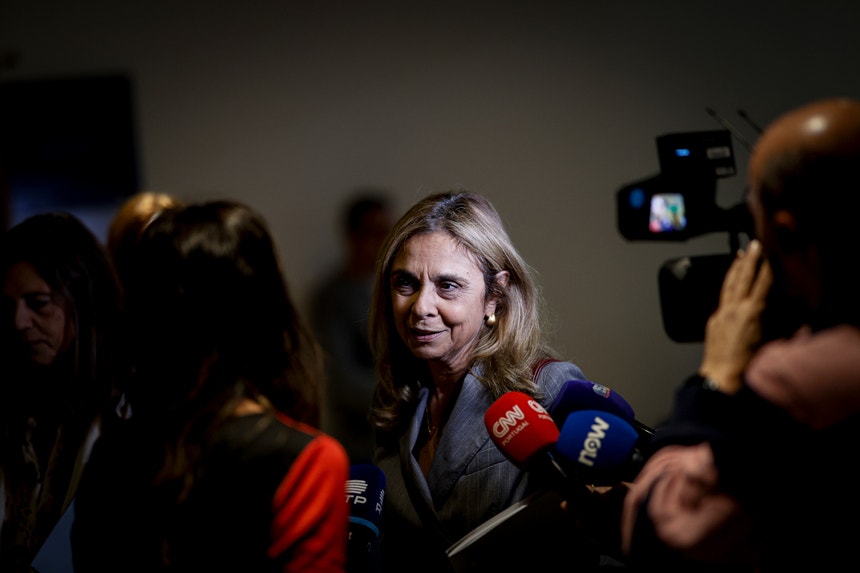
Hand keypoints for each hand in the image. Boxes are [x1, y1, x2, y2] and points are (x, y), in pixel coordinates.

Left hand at [699, 240, 771, 393]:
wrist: (721, 376)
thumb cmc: (747, 364)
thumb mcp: (773, 342)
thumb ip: (784, 326)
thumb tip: (796, 316)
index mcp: (752, 313)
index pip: (762, 283)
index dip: (767, 267)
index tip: (771, 253)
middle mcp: (734, 309)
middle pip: (742, 277)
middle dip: (749, 259)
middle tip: (754, 244)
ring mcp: (721, 313)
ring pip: (728, 284)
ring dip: (735, 268)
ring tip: (739, 255)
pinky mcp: (713, 319)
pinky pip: (721, 296)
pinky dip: (727, 284)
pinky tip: (729, 281)